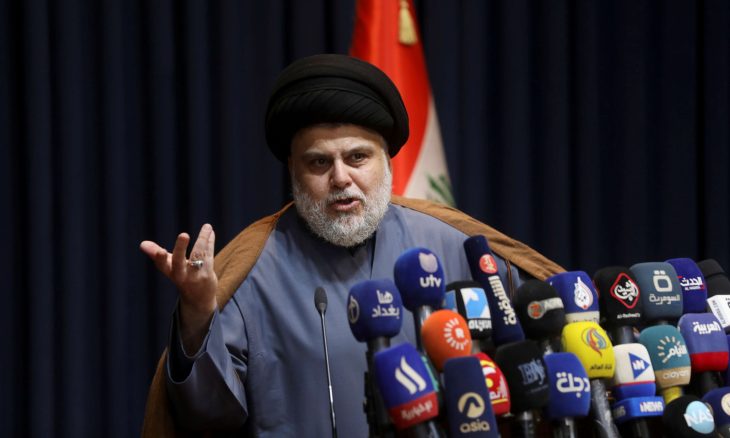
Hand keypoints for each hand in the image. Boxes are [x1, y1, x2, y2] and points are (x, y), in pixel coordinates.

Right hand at [140, 223, 217, 351]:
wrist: (199, 300)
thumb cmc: (182, 277)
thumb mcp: (169, 267)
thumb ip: (157, 254)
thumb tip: (142, 244)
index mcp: (170, 272)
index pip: (162, 265)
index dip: (160, 258)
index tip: (160, 251)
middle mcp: (181, 275)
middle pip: (180, 262)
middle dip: (180, 248)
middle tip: (183, 234)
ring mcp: (195, 276)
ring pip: (199, 255)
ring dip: (202, 239)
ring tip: (207, 227)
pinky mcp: (208, 275)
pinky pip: (209, 255)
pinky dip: (209, 241)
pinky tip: (209, 230)